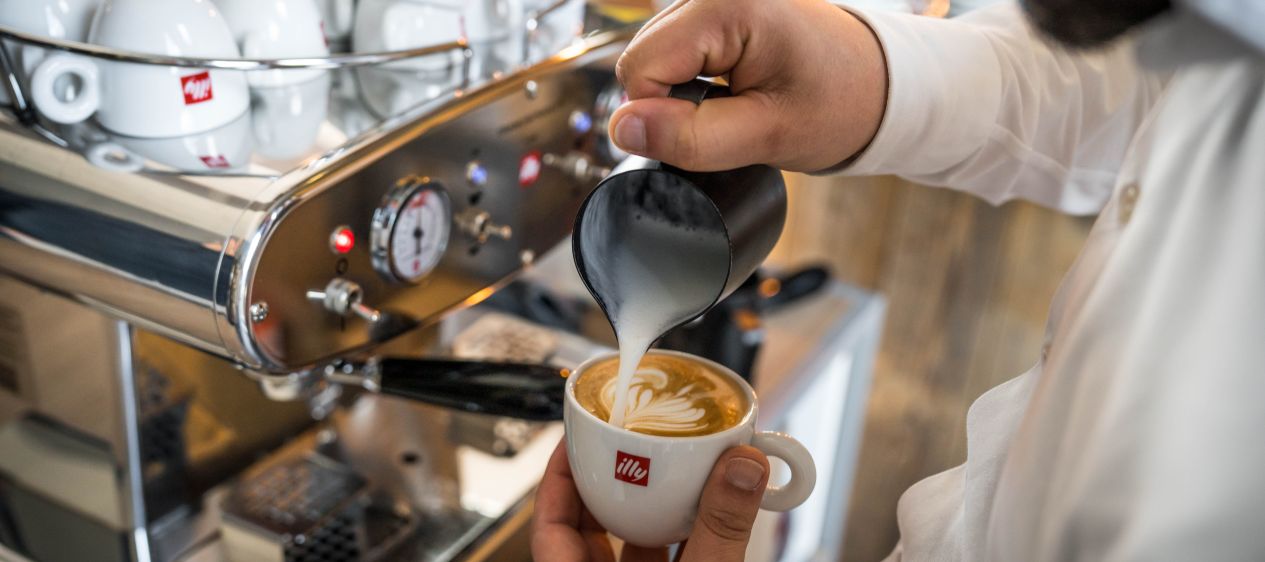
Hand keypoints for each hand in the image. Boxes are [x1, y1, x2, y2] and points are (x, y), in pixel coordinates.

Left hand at [531, 439, 771, 561]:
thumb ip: (720, 527)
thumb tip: (741, 466)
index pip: (546, 524)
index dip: (556, 478)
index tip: (575, 442)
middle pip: (588, 530)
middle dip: (612, 485)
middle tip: (628, 447)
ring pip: (627, 548)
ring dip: (650, 510)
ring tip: (669, 473)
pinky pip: (662, 561)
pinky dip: (679, 537)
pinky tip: (701, 518)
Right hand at [610, 0, 887, 171]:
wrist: (880, 85)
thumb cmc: (839, 104)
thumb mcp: (766, 135)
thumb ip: (690, 137)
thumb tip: (621, 129)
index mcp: (726, 6)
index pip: (640, 70)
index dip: (663, 117)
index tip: (715, 130)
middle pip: (639, 61)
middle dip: (672, 104)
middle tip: (731, 118)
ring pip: (651, 60)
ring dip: (682, 95)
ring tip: (736, 103)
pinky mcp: (710, 13)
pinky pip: (671, 54)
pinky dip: (692, 82)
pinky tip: (729, 88)